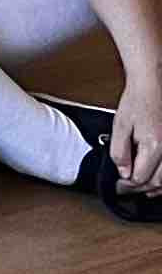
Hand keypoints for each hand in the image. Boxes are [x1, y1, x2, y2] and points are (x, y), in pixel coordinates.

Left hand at [109, 69, 161, 200]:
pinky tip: (157, 180)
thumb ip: (120, 152)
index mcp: (154, 146)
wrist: (152, 84)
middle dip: (138, 188)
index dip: (125, 185)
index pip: (139, 178)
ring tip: (140, 189)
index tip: (117, 185)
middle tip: (125, 188)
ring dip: (154, 187)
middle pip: (155, 182)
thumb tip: (123, 172)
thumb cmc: (138, 100)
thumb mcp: (120, 126)